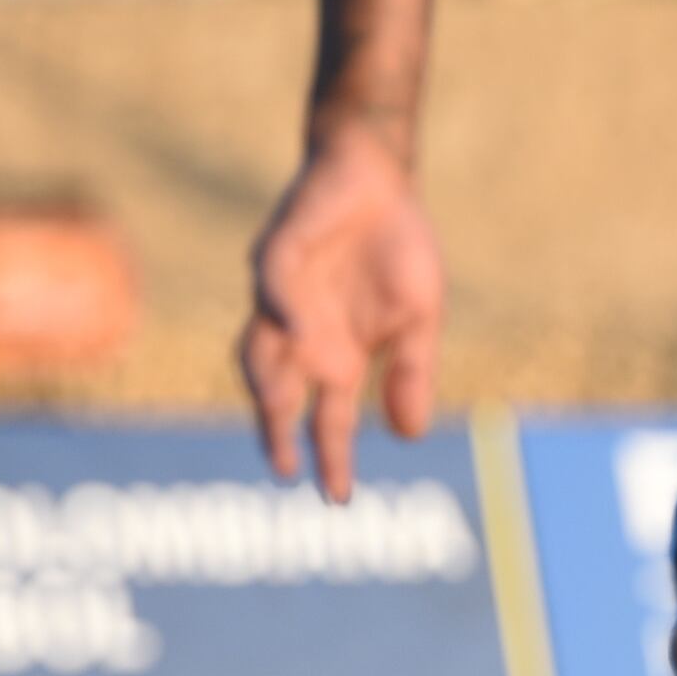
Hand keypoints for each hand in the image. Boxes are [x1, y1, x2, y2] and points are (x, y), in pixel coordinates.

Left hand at [239, 126, 446, 501]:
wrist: (377, 178)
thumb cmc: (394, 248)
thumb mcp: (418, 320)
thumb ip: (410, 373)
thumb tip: (409, 436)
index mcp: (334, 355)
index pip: (326, 417)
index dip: (331, 456)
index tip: (339, 497)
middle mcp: (298, 335)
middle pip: (278, 393)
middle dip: (277, 430)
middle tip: (285, 468)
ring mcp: (280, 298)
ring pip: (258, 348)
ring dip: (268, 380)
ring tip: (281, 409)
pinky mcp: (276, 254)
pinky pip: (272, 288)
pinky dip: (285, 314)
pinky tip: (306, 335)